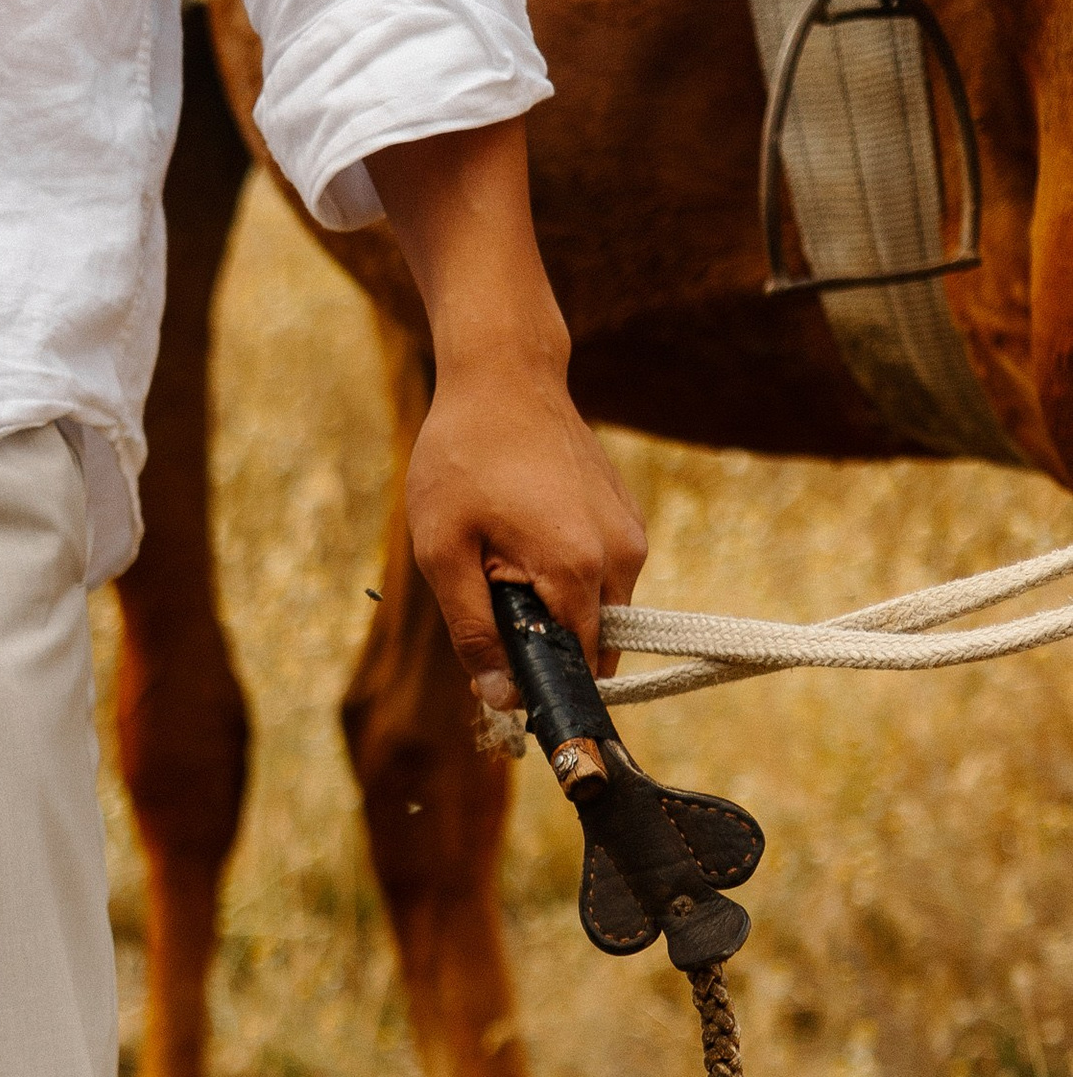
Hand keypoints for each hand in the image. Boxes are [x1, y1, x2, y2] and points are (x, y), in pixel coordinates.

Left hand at [407, 343, 646, 704]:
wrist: (504, 377)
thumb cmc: (463, 458)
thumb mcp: (444, 551)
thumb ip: (473, 631)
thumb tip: (499, 699)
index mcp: (578, 568)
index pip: (579, 669)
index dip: (540, 689)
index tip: (500, 687)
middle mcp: (622, 555)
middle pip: (595, 647)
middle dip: (547, 654)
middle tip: (490, 620)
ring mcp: (631, 534)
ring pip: (602, 614)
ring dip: (556, 616)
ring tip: (503, 570)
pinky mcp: (628, 518)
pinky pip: (605, 579)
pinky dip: (569, 584)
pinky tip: (524, 547)